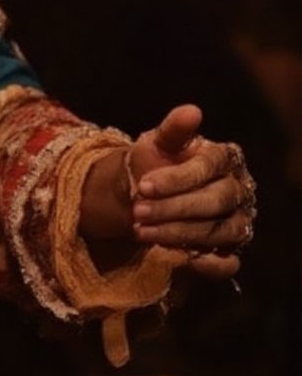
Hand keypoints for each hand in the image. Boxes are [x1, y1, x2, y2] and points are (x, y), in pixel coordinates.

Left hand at [128, 104, 256, 279]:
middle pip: (214, 202)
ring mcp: (238, 220)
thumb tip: (193, 111)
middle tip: (137, 211)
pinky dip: (207, 264)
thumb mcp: (158, 143)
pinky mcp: (231, 249)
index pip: (208, 167)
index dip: (176, 178)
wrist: (149, 194)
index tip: (145, 185)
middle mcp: (238, 189)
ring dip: (177, 234)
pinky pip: (228, 262)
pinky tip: (180, 259)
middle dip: (173, 208)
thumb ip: (174, 130)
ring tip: (139, 230)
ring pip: (217, 231)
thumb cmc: (157, 163)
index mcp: (225, 158)